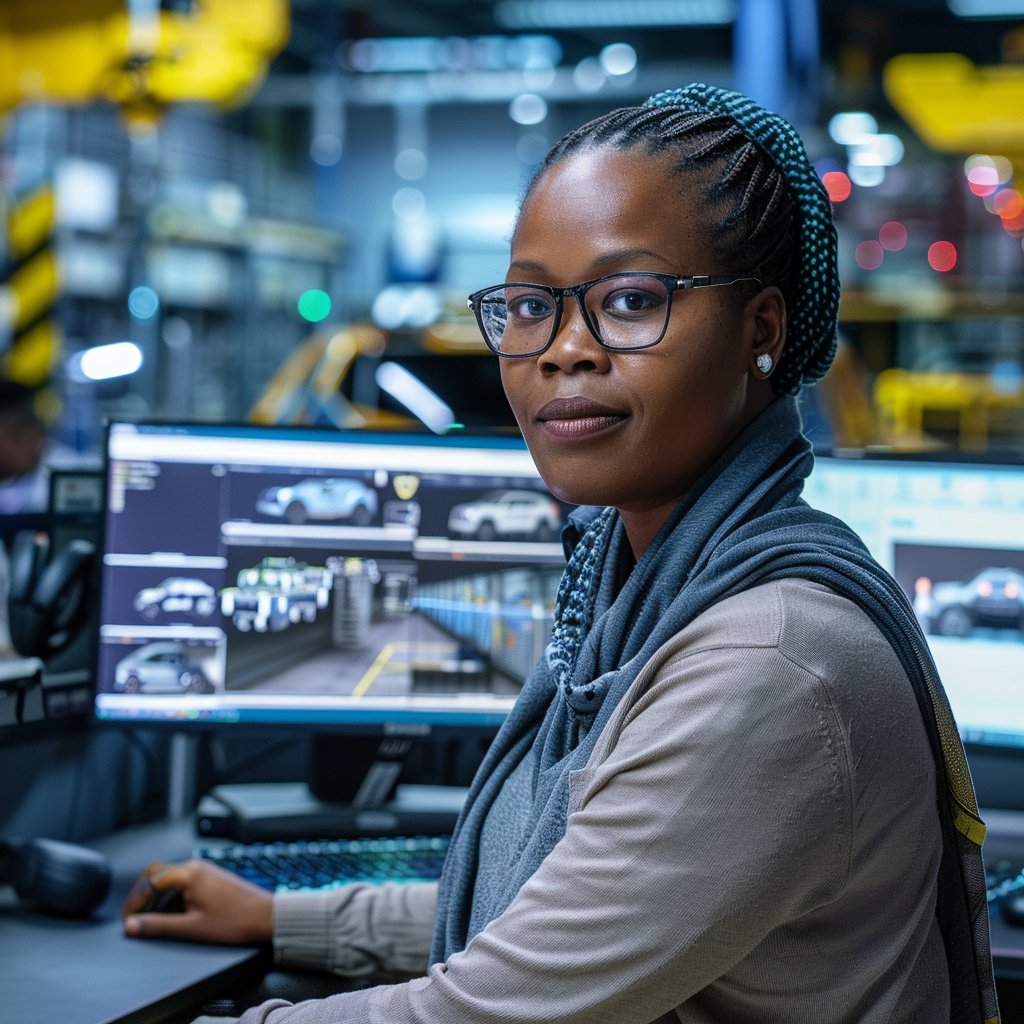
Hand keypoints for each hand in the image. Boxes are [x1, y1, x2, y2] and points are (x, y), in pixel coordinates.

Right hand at [122, 858, 272, 944]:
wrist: (267, 917)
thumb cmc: (235, 921)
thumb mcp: (191, 928)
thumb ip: (158, 926)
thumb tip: (130, 926)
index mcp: (189, 873)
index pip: (149, 882)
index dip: (134, 903)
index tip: (127, 923)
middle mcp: (195, 866)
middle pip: (157, 874)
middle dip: (141, 896)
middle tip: (133, 918)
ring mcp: (204, 871)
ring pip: (170, 879)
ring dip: (156, 898)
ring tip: (149, 921)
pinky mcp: (211, 879)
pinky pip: (183, 884)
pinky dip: (171, 898)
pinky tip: (170, 917)